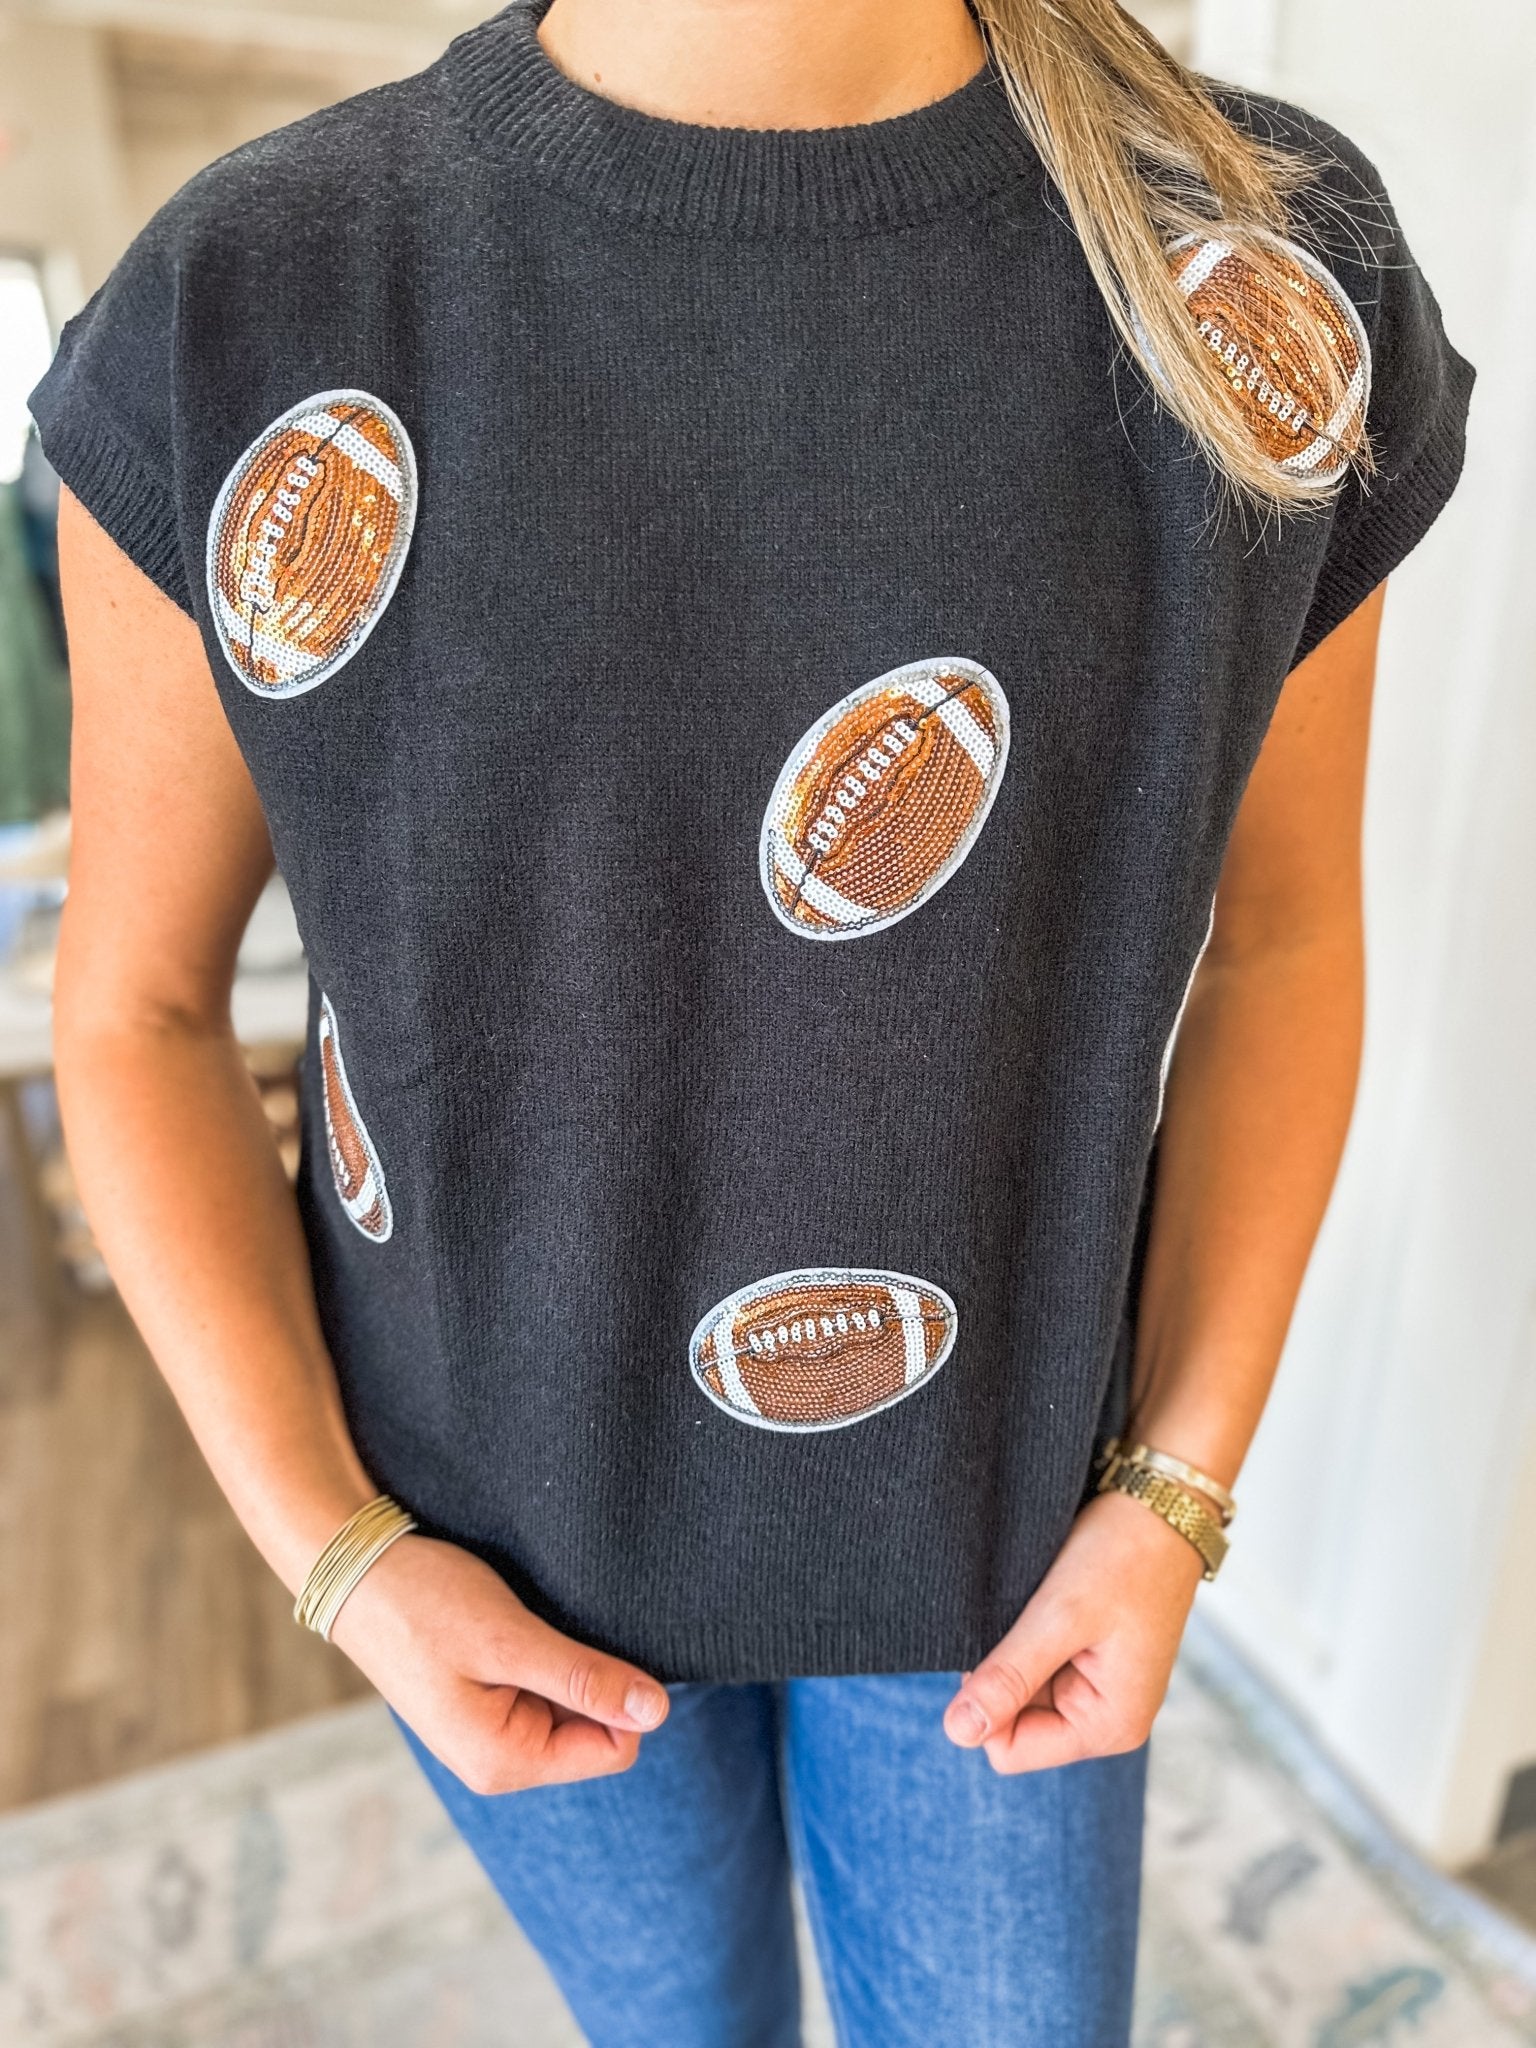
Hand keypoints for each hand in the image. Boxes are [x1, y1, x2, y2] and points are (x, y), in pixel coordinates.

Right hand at [327, 1533, 669, 1793]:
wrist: (355, 1572)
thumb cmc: (424, 1603)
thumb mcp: (510, 1639)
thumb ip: (583, 1678)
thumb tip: (658, 1711)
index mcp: (503, 1761)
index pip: (615, 1748)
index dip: (621, 1695)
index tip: (590, 1641)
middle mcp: (496, 1761)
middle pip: (593, 1729)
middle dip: (589, 1678)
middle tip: (551, 1625)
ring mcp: (486, 1734)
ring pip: (569, 1705)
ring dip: (563, 1663)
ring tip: (527, 1623)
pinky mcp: (480, 1703)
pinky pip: (540, 1689)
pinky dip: (541, 1656)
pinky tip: (512, 1624)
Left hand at [942, 1487, 1205, 1771]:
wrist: (1163, 1503)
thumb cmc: (1125, 1556)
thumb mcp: (1061, 1616)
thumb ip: (1010, 1676)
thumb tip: (958, 1734)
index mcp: (1109, 1725)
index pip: (1009, 1749)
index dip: (989, 1701)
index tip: (1007, 1640)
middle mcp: (1105, 1717)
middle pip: (1013, 1721)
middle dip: (1005, 1671)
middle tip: (1026, 1616)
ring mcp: (1097, 1688)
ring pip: (1019, 1690)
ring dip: (1015, 1648)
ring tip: (1041, 1605)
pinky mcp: (1088, 1659)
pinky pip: (1035, 1664)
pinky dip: (1027, 1634)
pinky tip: (1045, 1601)